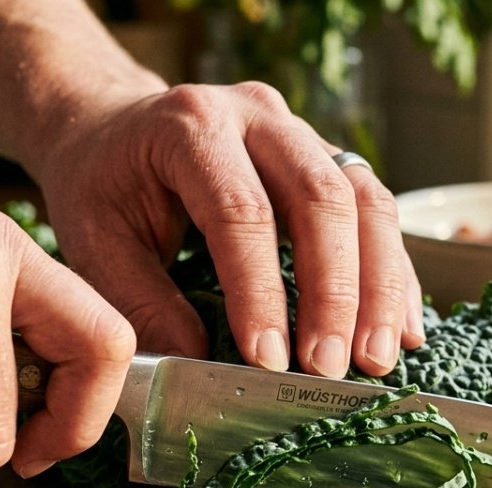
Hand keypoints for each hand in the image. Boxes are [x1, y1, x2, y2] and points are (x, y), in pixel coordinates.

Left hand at [31, 81, 424, 378]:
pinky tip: (398, 330)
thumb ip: (139, 300)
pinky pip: (377, 210)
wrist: (110, 126)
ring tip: (374, 358)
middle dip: (336, 291)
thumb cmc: (100, 184)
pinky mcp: (328, 158)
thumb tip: (197, 363)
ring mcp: (301, 132)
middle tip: (330, 366)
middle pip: (322, 196)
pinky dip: (393, 274)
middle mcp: (257, 116)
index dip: (262, 290)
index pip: (242, 211)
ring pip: (365, 199)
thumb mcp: (93, 240)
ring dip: (378, 285)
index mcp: (192, 127)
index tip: (269, 360)